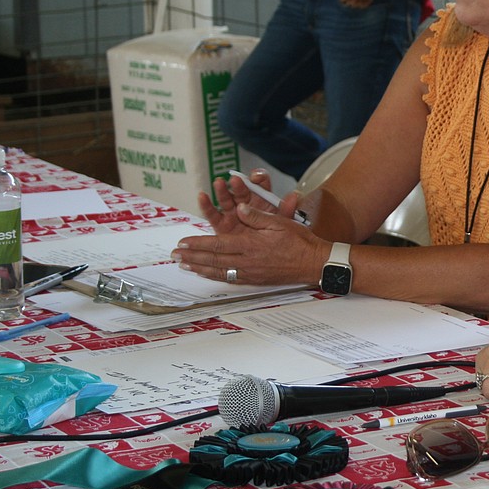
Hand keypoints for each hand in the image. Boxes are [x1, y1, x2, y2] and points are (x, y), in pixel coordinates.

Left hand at [173, 203, 326, 285]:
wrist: (314, 262)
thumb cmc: (299, 241)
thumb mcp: (279, 222)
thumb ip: (256, 216)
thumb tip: (238, 209)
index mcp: (251, 245)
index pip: (218, 244)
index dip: (198, 244)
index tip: (183, 242)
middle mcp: (248, 261)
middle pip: (213, 260)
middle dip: (192, 257)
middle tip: (175, 256)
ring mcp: (251, 273)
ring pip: (219, 272)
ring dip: (199, 269)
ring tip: (184, 266)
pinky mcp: (256, 279)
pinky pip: (230, 279)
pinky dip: (215, 276)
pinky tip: (207, 274)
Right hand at [195, 169, 299, 235]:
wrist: (268, 254)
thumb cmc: (277, 236)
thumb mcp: (284, 223)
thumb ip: (287, 210)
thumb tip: (294, 197)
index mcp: (262, 200)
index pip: (260, 184)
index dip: (258, 179)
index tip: (256, 177)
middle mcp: (246, 204)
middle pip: (240, 191)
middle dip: (237, 185)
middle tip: (235, 180)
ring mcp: (233, 214)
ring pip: (226, 200)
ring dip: (221, 191)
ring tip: (218, 183)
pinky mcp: (222, 225)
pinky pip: (214, 214)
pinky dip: (207, 205)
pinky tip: (202, 196)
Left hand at [330, 0, 375, 8]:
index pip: (342, 0)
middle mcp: (350, 2)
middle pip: (348, 4)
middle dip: (349, 1)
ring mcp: (358, 3)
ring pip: (355, 6)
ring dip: (356, 3)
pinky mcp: (365, 3)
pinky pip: (363, 6)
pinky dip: (363, 4)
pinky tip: (364, 0)